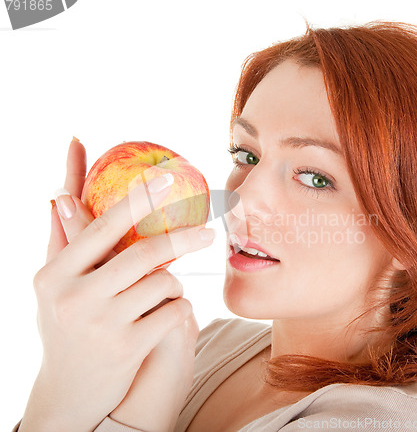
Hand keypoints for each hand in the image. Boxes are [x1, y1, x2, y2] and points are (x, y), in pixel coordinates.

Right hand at [19, 138, 214, 431]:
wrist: (69, 392)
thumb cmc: (66, 326)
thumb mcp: (55, 287)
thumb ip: (62, 242)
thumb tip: (59, 193)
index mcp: (54, 276)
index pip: (101, 228)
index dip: (136, 201)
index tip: (166, 179)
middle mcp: (74, 298)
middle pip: (143, 253)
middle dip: (182, 239)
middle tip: (208, 233)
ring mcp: (102, 325)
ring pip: (163, 282)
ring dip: (174, 283)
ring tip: (167, 291)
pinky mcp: (128, 348)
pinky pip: (174, 311)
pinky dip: (180, 306)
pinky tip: (170, 313)